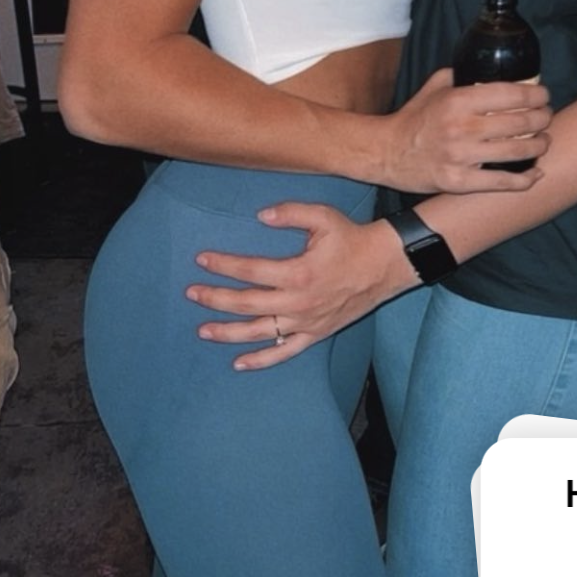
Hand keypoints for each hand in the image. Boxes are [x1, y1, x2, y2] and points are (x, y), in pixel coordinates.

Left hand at [186, 209, 417, 369]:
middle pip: (247, 304)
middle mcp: (298, 302)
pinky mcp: (315, 334)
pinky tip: (238, 363)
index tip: (202, 260)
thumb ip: (290, 213)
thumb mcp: (323, 217)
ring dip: (228, 332)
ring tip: (203, 330)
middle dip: (215, 298)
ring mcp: (306, 322)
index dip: (223, 265)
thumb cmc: (352, 239)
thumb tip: (260, 216)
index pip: (250, 270)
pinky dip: (261, 360)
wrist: (385, 265)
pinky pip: (284, 352)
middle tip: (191, 293)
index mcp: (298, 272)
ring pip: (260, 332)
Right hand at [381, 66, 550, 191]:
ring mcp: (461, 156)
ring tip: (544, 141)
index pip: (511, 95)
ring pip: (517, 151)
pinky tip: (536, 174)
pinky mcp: (459, 182)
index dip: (536, 95)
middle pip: (520, 122)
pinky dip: (525, 180)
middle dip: (542, 119)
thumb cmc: (414, 118)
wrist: (387, 152)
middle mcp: (462, 127)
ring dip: (539, 146)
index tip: (544, 95)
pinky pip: (502, 182)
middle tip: (547, 117)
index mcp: (458, 100)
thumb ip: (461, 76)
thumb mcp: (435, 87)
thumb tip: (491, 69)